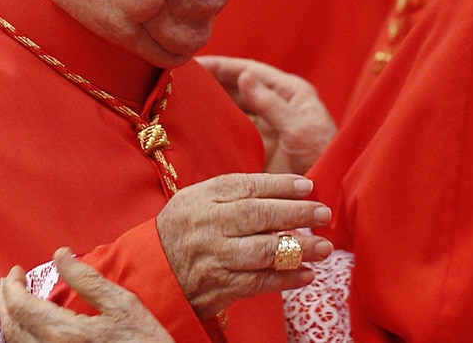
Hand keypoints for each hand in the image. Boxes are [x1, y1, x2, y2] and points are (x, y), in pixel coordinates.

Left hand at [0, 248, 172, 341]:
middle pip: (13, 326)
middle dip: (4, 301)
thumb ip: (88, 279)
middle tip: (6, 283)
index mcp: (68, 333)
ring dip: (8, 320)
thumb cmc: (144, 342)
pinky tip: (24, 327)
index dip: (15, 286)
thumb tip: (62, 255)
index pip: (24, 307)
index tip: (16, 272)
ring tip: (8, 302)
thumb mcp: (122, 304)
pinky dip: (19, 337)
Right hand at [156, 172, 333, 319]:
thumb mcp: (196, 201)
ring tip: (324, 248)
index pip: (247, 187)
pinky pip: (258, 282)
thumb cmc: (182, 231)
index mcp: (203, 199)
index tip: (308, 187)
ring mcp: (214, 258)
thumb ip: (232, 193)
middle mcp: (209, 226)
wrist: (148, 273)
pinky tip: (307, 274)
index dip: (280, 186)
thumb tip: (282, 190)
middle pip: (258, 216)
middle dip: (295, 214)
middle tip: (324, 214)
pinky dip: (285, 279)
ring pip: (261, 251)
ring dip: (297, 249)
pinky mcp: (219, 287)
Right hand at [197, 56, 336, 172]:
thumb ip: (272, 104)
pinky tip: (198, 129)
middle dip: (214, 82)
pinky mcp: (263, 147)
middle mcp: (278, 105)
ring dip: (214, 104)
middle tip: (183, 80)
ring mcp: (269, 126)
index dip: (224, 66)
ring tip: (184, 101)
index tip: (197, 62)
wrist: (333, 191)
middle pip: (240, 87)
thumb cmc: (324, 156)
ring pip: (236, 108)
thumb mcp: (299, 129)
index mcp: (290, 92)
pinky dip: (218, 128)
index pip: (252, 71)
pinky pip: (236, 131)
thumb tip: (245, 77)